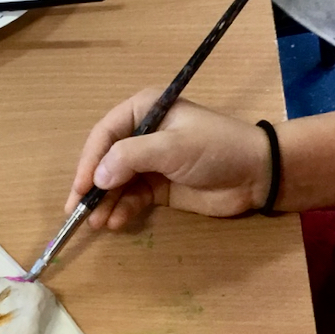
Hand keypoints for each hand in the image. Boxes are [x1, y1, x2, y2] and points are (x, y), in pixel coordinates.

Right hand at [65, 90, 271, 227]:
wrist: (257, 174)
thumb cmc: (216, 148)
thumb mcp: (172, 147)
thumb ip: (131, 158)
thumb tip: (97, 177)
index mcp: (144, 110)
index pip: (105, 134)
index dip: (89, 160)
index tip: (81, 186)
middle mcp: (142, 134)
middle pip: (106, 159)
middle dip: (92, 185)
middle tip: (77, 211)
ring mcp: (150, 162)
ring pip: (116, 182)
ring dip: (105, 202)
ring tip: (96, 223)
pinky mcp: (159, 187)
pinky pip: (132, 198)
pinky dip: (122, 210)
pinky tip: (116, 222)